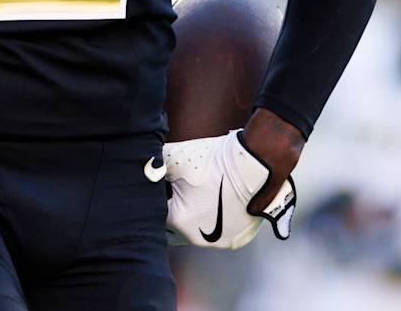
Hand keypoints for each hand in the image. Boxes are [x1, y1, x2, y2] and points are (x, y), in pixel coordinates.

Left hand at [144, 128, 295, 248]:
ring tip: (204, 193)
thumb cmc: (215, 162)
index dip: (160, 197)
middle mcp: (197, 239)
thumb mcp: (175, 158)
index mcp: (177, 223)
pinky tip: (220, 200)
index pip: (155, 215)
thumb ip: (153, 166)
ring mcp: (220, 243)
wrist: (256, 165)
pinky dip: (217, 220)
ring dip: (196, 217)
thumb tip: (144, 169)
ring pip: (198, 232)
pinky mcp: (238, 240)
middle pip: (175, 228)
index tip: (169, 184)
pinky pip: (220, 233)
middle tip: (183, 190)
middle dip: (175, 211)